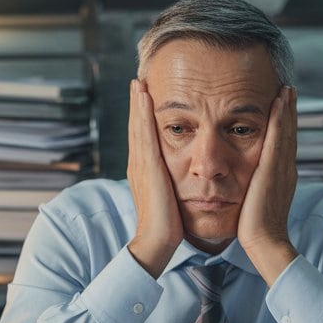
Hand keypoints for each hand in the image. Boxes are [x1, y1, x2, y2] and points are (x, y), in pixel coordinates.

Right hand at [126, 78, 181, 276]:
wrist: (157, 243)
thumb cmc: (168, 225)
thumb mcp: (171, 198)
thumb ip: (174, 184)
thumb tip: (185, 176)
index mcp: (145, 171)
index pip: (143, 138)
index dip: (142, 117)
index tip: (145, 97)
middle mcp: (138, 165)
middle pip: (136, 127)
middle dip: (136, 104)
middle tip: (138, 80)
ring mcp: (140, 165)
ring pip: (137, 127)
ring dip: (137, 103)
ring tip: (139, 81)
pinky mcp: (147, 168)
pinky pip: (144, 134)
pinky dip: (142, 114)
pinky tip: (144, 97)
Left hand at [238, 85, 298, 283]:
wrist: (265, 241)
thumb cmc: (256, 228)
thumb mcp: (258, 202)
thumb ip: (257, 187)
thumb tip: (250, 181)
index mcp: (283, 176)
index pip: (285, 144)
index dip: (286, 124)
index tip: (284, 107)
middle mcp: (286, 169)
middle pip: (290, 133)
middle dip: (290, 111)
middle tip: (289, 89)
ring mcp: (282, 169)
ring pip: (286, 132)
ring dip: (287, 109)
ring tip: (286, 89)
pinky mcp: (272, 170)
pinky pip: (277, 138)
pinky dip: (279, 119)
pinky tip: (278, 103)